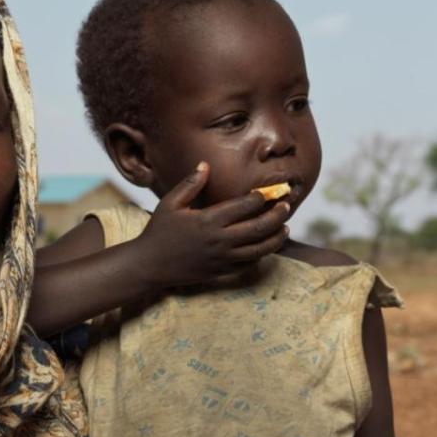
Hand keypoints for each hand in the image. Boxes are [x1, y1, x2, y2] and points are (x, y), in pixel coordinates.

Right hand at [134, 162, 290, 290]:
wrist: (149, 265)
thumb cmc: (158, 231)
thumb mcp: (170, 204)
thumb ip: (189, 184)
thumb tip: (205, 165)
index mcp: (208, 220)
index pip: (244, 206)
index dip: (260, 197)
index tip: (268, 191)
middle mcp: (219, 240)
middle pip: (259, 227)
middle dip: (277, 215)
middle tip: (286, 205)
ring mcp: (222, 258)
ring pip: (260, 249)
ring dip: (276, 237)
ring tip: (285, 227)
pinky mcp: (221, 271)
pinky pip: (249, 264)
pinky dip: (262, 255)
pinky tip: (267, 246)